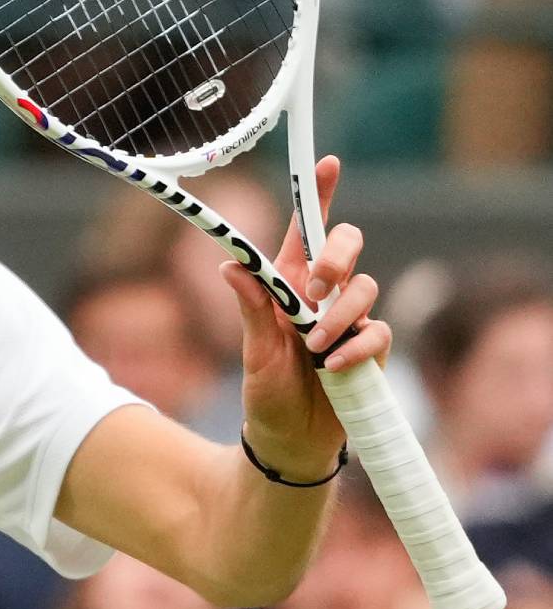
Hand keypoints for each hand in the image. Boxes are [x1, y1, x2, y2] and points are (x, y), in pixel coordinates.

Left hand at [227, 156, 392, 477]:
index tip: (327, 163)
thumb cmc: (267, 397)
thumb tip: (230, 265)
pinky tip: (335, 367)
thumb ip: (251, 310)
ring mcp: (349, 321)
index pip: (305, 232)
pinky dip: (357, 347)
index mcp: (286, 286)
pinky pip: (378, 332)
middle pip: (346, 247)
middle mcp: (321, 297)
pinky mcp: (371, 350)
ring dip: (338, 315)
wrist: (290, 445)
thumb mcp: (253, 353)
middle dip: (338, 256)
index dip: (318, 196)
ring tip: (314, 349)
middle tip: (316, 284)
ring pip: (364, 288)